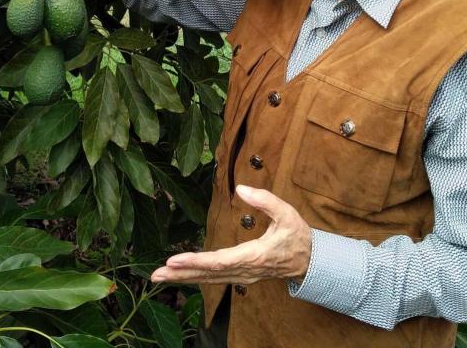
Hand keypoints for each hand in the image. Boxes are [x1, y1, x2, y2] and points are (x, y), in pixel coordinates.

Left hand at [150, 185, 311, 284]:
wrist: (310, 260)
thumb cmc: (297, 235)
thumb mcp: (287, 213)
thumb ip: (265, 200)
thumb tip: (242, 188)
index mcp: (255, 255)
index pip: (221, 261)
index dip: (197, 261)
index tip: (175, 260)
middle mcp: (246, 270)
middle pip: (209, 274)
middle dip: (181, 274)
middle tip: (156, 274)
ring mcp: (243, 275)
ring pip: (209, 279)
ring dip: (184, 278)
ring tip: (158, 276)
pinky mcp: (241, 275)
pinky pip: (214, 278)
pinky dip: (195, 277)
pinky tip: (179, 275)